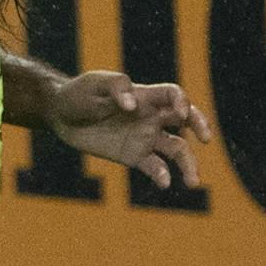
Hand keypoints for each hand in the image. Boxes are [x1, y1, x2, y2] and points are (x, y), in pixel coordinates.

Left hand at [48, 71, 213, 190]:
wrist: (59, 114)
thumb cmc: (78, 92)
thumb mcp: (95, 83)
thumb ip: (116, 86)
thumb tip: (133, 105)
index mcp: (144, 96)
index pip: (173, 95)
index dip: (182, 101)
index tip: (180, 113)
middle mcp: (150, 117)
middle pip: (185, 121)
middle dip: (200, 126)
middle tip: (206, 138)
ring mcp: (144, 138)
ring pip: (178, 150)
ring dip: (189, 164)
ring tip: (192, 181)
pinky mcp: (134, 156)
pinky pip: (155, 167)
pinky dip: (162, 175)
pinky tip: (163, 182)